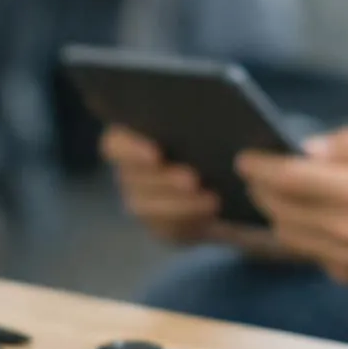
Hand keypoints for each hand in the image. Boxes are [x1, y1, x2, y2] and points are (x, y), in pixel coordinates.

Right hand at [101, 126, 219, 243]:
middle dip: (163, 180)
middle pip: (132, 179)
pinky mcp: (161, 227)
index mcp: (129, 139)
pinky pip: (167, 230)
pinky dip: (188, 222)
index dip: (130, 149)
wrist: (233, 175)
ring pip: (147, 209)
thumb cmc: (215, 137)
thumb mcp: (208, 123)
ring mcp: (142, 203)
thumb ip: (194, 118)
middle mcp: (129, 172)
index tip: (156, 154)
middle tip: (193, 179)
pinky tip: (211, 214)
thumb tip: (198, 119)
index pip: (115, 144)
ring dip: (179, 204)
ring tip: (212, 199)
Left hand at [237, 128, 347, 285]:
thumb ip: (345, 145)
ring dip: (275, 213)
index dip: (260, 168)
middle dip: (261, 190)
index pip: (289, 179)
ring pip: (286, 234)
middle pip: (279, 208)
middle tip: (254, 176)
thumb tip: (304, 151)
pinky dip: (300, 234)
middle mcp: (345, 228)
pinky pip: (308, 251)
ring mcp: (344, 256)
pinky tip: (306, 218)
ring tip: (274, 196)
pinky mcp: (346, 275)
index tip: (244, 159)